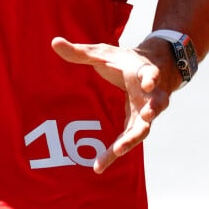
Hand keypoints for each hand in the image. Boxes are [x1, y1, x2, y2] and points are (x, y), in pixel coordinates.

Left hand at [51, 37, 171, 173]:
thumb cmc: (122, 61)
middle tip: (147, 116)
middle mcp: (150, 95)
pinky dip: (115, 153)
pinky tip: (99, 165)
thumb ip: (79, 51)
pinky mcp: (137, 125)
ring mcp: (146, 112)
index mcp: (143, 72)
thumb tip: (53, 42)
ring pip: (143, 129)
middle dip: (152, 111)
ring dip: (133, 139)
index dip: (150, 79)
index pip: (150, 75)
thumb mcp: (102, 54)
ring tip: (120, 149)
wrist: (148, 71)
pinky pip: (128, 141)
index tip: (148, 83)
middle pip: (155, 105)